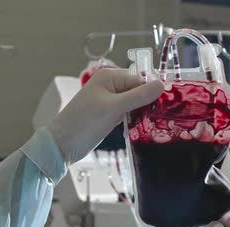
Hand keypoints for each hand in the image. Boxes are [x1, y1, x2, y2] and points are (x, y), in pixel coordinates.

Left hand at [47, 68, 163, 164]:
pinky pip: (128, 114)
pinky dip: (135, 120)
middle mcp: (110, 86)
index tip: (167, 106)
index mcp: (109, 77)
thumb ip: (138, 96)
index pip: (141, 79)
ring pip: (135, 104)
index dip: (153, 92)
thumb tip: (162, 85)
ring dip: (143, 113)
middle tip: (163, 117)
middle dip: (149, 103)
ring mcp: (109, 101)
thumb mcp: (113, 108)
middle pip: (139, 91)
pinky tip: (142, 128)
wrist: (61, 145)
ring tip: (154, 124)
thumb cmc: (83, 123)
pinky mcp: (109, 115)